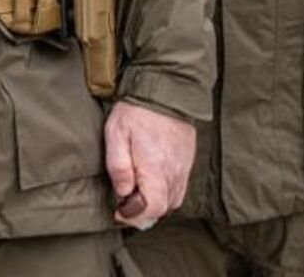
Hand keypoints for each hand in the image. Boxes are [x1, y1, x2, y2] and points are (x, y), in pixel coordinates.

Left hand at [105, 101, 194, 227]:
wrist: (165, 88)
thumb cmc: (137, 111)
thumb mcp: (116, 134)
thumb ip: (118, 167)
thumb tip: (122, 193)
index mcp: (156, 169)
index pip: (151, 209)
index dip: (133, 215)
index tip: (119, 209)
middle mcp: (174, 173)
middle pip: (162, 209)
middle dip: (142, 211)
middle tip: (124, 200)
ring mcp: (184, 168)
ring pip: (172, 201)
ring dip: (155, 203)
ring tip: (137, 190)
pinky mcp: (187, 161)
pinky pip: (179, 188)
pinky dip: (165, 192)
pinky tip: (152, 180)